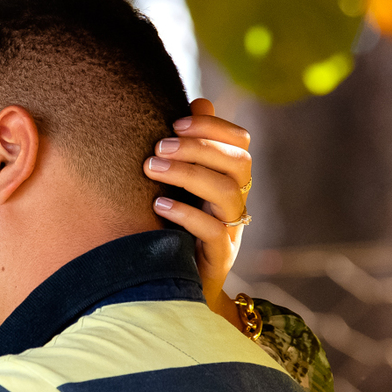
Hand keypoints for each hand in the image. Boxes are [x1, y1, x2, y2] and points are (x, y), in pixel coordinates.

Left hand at [144, 97, 251, 321]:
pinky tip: (158, 206)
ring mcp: (231, 230)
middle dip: (198, 148)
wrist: (171, 289)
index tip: (176, 123)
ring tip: (150, 168)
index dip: (214, 127)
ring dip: (188, 174)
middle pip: (238, 163)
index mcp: (228, 180)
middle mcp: (235, 202)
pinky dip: (186, 214)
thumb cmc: (172, 229)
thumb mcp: (177, 186)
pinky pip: (214, 231)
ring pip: (227, 192)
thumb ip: (188, 147)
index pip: (240, 143)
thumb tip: (199, 102)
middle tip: (157, 147)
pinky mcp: (219, 257)